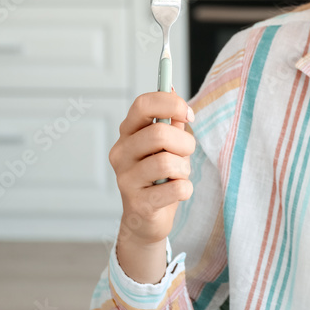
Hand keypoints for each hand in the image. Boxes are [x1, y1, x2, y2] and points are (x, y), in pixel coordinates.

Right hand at [109, 90, 195, 248]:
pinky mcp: (137, 203)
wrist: (146, 220)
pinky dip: (185, 190)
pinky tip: (176, 193)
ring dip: (184, 169)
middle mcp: (121, 153)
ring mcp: (125, 179)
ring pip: (167, 162)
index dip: (171, 104)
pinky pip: (175, 189)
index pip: (143, 104)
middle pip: (159, 133)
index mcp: (128, 133)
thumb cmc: (160, 177)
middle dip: (184, 143)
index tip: (189, 115)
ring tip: (179, 176)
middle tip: (187, 153)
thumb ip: (171, 122)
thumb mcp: (168, 146)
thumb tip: (171, 88)